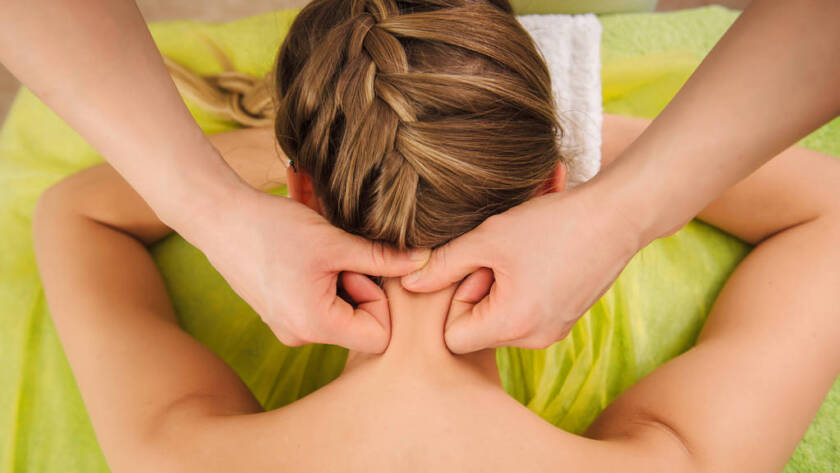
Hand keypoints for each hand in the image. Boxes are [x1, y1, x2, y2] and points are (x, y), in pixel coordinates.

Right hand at [183, 185, 428, 352]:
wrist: (218, 217)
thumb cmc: (272, 228)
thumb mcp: (335, 242)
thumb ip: (382, 257)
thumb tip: (422, 262)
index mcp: (315, 327)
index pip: (378, 337)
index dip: (381, 302)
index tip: (361, 269)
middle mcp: (300, 337)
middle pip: (360, 325)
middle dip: (361, 288)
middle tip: (340, 257)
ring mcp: (288, 328)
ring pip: (341, 313)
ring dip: (343, 282)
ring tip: (321, 255)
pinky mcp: (280, 315)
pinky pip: (320, 307)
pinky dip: (325, 283)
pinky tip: (307, 258)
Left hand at [402, 182, 643, 353]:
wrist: (618, 215)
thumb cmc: (552, 224)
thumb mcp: (488, 239)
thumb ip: (443, 265)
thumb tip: (409, 283)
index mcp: (512, 326)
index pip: (453, 338)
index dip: (454, 301)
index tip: (474, 269)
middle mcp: (534, 340)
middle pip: (478, 330)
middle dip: (477, 293)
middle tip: (497, 256)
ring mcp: (554, 332)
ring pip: (501, 320)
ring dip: (498, 288)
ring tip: (519, 255)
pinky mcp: (566, 319)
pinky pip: (526, 313)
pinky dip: (521, 288)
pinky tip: (536, 258)